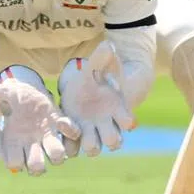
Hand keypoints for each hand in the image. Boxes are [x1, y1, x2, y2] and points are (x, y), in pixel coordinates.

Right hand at [0, 74, 79, 174]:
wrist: (21, 87)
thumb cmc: (5, 94)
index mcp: (12, 142)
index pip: (13, 163)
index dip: (16, 161)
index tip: (17, 149)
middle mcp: (30, 144)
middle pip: (37, 168)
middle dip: (38, 166)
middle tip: (38, 157)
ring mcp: (46, 135)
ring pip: (57, 157)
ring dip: (58, 154)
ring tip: (54, 143)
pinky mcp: (59, 123)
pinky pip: (71, 134)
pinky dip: (71, 132)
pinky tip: (63, 122)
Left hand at [58, 42, 137, 157]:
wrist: (82, 85)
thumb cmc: (96, 75)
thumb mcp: (98, 64)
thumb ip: (102, 56)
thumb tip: (108, 43)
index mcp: (118, 111)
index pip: (129, 122)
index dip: (128, 122)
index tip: (125, 119)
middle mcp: (106, 125)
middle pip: (114, 142)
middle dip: (108, 139)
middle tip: (99, 130)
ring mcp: (90, 132)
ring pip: (94, 149)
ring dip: (88, 145)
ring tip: (79, 130)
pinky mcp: (74, 134)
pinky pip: (73, 148)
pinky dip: (69, 143)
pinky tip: (64, 127)